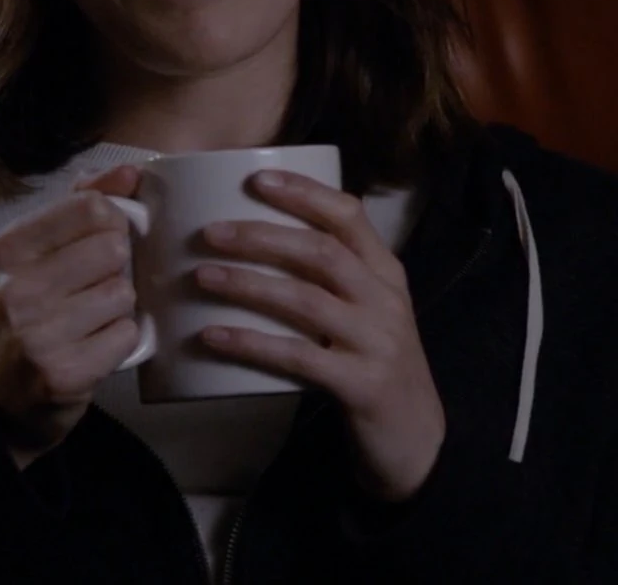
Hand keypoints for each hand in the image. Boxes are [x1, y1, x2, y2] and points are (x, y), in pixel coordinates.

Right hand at [0, 164, 144, 468]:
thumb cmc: (22, 314)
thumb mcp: (30, 254)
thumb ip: (79, 205)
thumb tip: (131, 172)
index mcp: (6, 249)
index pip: (90, 207)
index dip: (110, 223)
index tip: (98, 243)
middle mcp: (16, 289)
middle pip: (114, 249)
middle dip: (115, 268)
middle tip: (92, 288)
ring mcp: (38, 335)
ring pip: (124, 293)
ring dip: (118, 308)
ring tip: (89, 320)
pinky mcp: (65, 373)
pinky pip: (128, 334)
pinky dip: (120, 341)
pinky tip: (93, 347)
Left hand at [194, 170, 444, 501]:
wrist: (416, 440)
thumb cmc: (374, 365)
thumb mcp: (368, 312)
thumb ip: (330, 280)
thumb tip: (254, 241)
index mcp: (386, 273)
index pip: (349, 216)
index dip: (303, 193)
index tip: (256, 179)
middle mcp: (386, 300)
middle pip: (322, 252)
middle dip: (262, 236)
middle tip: (209, 232)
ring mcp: (377, 343)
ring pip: (307, 300)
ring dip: (249, 283)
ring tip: (201, 276)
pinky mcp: (362, 385)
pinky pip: (299, 357)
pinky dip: (252, 343)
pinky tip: (213, 336)